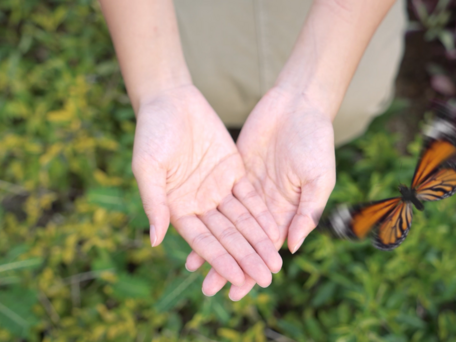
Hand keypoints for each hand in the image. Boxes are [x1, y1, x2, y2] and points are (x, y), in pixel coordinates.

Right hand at [132, 85, 282, 290]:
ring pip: (242, 220)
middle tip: (266, 279)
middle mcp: (200, 204)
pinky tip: (276, 229)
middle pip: (227, 236)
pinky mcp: (233, 171)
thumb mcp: (148, 167)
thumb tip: (153, 240)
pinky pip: (250, 196)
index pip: (203, 241)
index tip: (239, 279)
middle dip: (246, 257)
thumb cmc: (151, 133)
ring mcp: (218, 188)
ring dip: (258, 240)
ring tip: (275, 262)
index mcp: (178, 208)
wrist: (171, 100)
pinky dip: (262, 213)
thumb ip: (153, 202)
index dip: (221, 261)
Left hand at [186, 87, 335, 299]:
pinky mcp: (232, 171)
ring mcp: (245, 189)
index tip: (239, 292)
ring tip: (193, 269)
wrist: (297, 105)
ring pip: (225, 224)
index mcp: (286, 211)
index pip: (266, 249)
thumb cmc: (316, 141)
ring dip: (212, 245)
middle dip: (227, 266)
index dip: (252, 269)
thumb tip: (292, 247)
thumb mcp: (318, 178)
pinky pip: (215, 198)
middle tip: (209, 290)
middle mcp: (263, 206)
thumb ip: (307, 211)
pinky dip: (204, 214)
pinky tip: (189, 228)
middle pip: (241, 242)